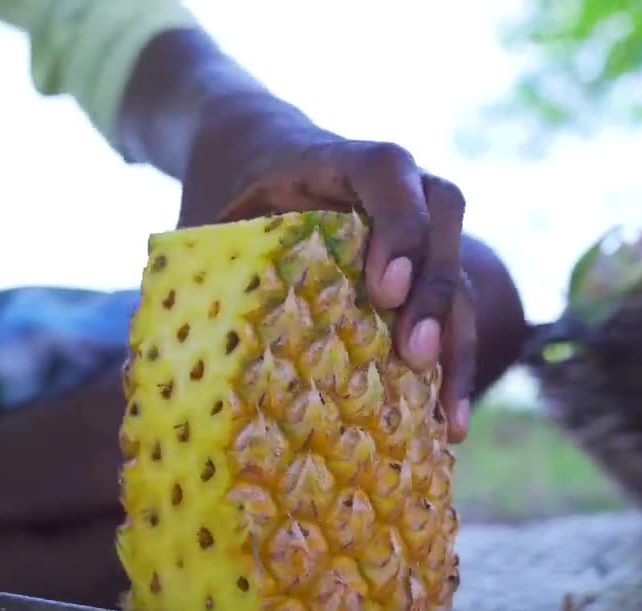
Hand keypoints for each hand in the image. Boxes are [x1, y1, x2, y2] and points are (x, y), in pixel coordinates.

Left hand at [207, 140, 475, 441]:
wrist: (253, 157)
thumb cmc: (231, 194)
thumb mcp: (215, 215)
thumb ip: (210, 260)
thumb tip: (182, 357)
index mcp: (340, 158)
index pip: (388, 171)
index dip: (398, 226)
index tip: (384, 290)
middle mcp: (397, 185)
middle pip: (443, 220)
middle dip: (435, 291)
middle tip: (415, 355)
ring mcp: (420, 225)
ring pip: (460, 272)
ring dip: (458, 343)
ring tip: (449, 417)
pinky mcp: (423, 270)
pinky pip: (452, 311)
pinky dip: (453, 363)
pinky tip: (447, 421)